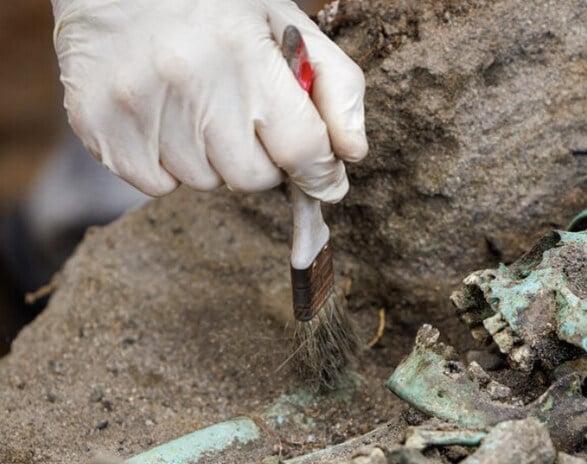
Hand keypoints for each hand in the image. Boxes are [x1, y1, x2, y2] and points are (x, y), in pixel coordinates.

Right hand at [51, 0, 366, 201]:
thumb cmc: (214, 6)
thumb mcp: (286, 26)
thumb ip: (336, 87)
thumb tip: (352, 154)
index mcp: (244, 53)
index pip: (302, 149)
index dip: (321, 172)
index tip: (325, 177)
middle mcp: (189, 80)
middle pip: (253, 178)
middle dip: (262, 158)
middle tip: (246, 118)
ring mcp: (138, 105)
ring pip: (206, 183)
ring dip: (213, 159)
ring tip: (199, 107)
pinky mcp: (97, 124)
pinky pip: (157, 185)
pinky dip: (169, 165)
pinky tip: (165, 119)